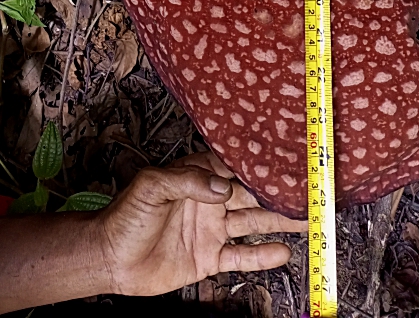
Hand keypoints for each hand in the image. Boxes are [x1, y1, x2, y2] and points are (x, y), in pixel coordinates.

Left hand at [95, 152, 306, 296]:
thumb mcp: (151, 187)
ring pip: (253, 223)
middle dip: (277, 193)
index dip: (259, 164)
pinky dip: (262, 255)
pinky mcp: (209, 257)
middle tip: (308, 192)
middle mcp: (209, 200)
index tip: (286, 161)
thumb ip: (187, 182)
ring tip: (307, 220)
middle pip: (251, 194)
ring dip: (279, 222)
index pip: (234, 166)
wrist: (111, 258)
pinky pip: (241, 255)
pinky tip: (283, 251)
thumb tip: (222, 187)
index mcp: (197, 176)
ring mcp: (211, 229)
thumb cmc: (125, 215)